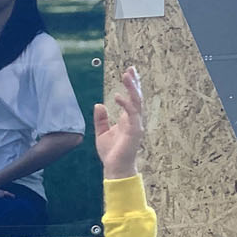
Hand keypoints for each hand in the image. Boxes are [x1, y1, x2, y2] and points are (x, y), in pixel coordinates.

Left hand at [94, 65, 143, 179]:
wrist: (115, 168)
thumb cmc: (111, 153)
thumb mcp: (101, 133)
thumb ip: (101, 119)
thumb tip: (99, 104)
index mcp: (128, 119)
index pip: (131, 98)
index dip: (131, 85)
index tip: (128, 72)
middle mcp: (134, 120)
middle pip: (137, 97)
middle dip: (134, 82)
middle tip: (131, 68)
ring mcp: (136, 125)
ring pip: (137, 102)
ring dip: (132, 88)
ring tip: (127, 76)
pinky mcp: (134, 131)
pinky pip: (132, 114)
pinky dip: (125, 104)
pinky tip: (117, 96)